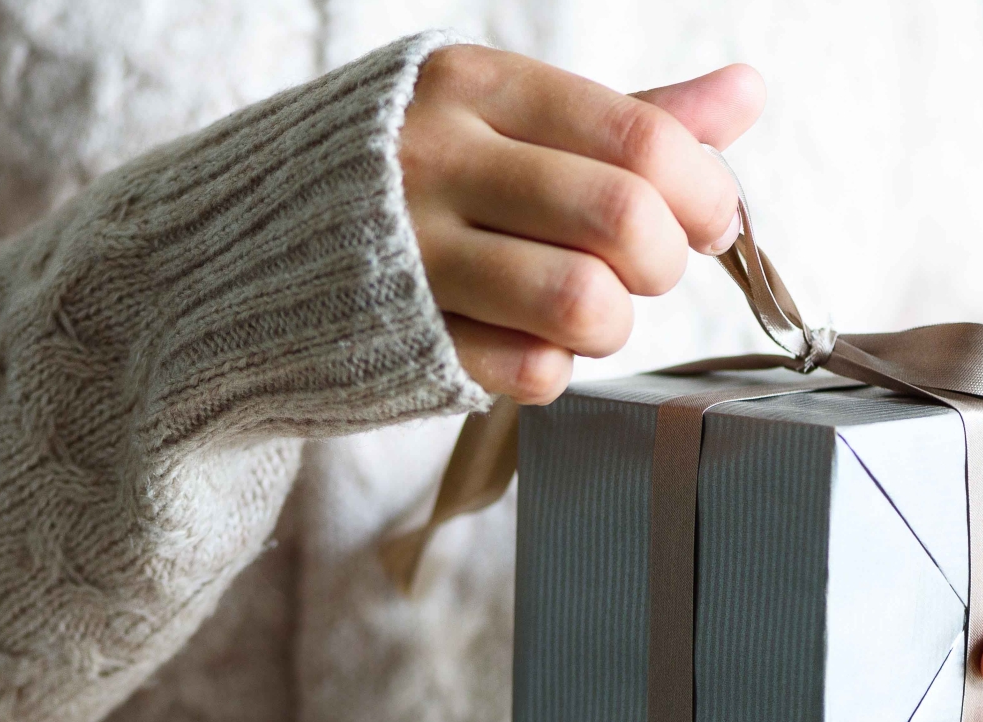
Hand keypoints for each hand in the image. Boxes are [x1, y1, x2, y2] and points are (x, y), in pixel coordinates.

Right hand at [402, 46, 765, 402]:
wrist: (237, 251)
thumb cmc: (397, 179)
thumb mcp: (496, 119)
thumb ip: (624, 116)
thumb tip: (745, 91)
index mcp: (475, 89)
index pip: (638, 138)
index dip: (704, 192)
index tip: (707, 220)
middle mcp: (439, 162)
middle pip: (623, 218)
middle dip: (665, 261)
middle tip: (643, 270)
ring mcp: (413, 256)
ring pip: (583, 302)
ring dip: (613, 324)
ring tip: (586, 313)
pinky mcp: (402, 341)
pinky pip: (529, 371)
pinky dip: (551, 367)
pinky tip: (521, 340)